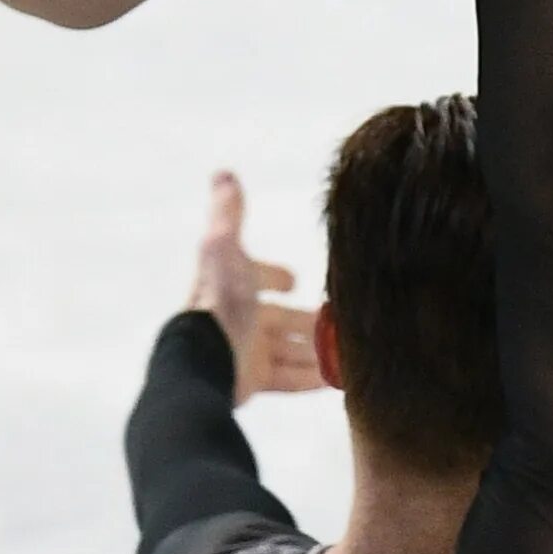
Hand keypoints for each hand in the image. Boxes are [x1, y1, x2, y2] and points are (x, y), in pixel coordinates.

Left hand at [186, 172, 322, 405]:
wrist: (207, 362)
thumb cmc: (220, 303)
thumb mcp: (225, 249)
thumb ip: (228, 215)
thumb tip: (223, 173)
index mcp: (231, 287)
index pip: (257, 278)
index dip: (275, 277)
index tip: (294, 282)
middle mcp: (238, 320)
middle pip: (278, 319)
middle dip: (304, 320)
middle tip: (335, 321)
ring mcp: (245, 352)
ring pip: (286, 349)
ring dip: (313, 350)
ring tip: (345, 351)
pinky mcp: (252, 381)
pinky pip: (287, 379)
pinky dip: (310, 378)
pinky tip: (334, 378)